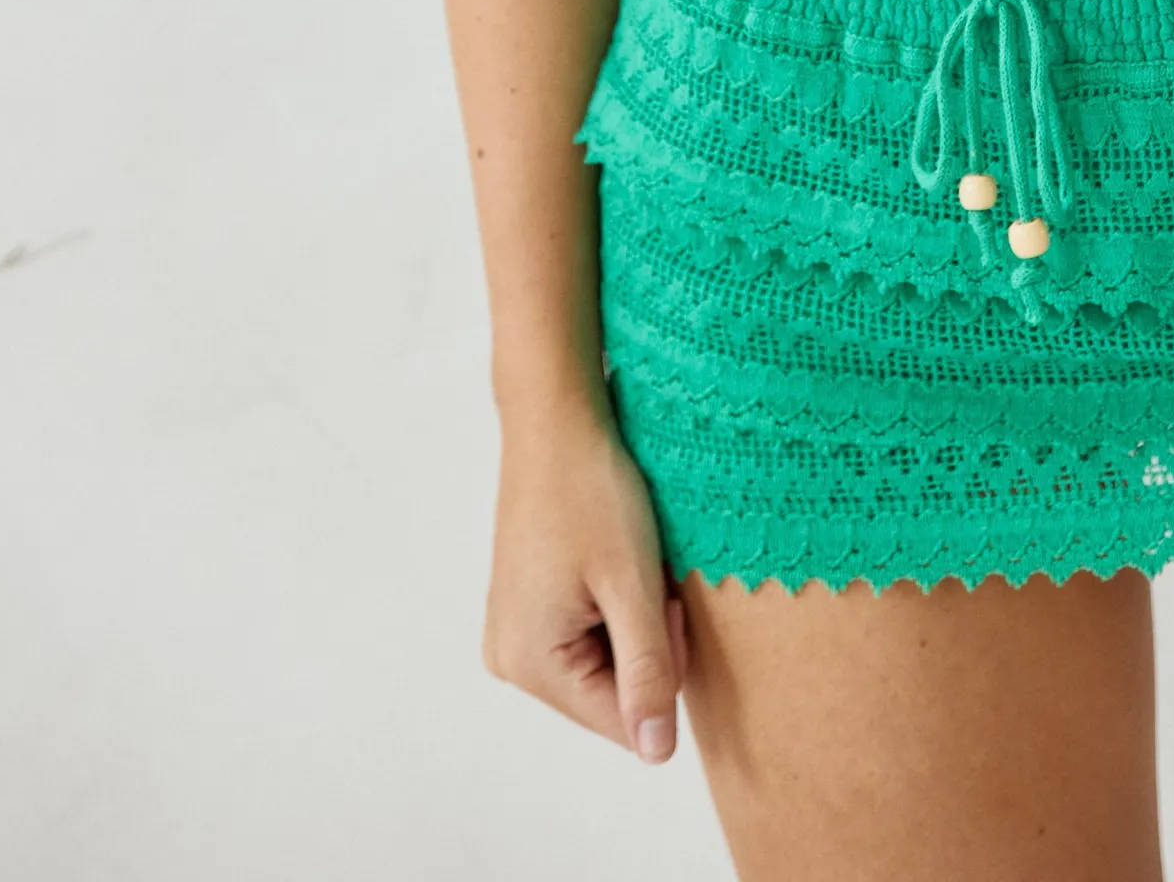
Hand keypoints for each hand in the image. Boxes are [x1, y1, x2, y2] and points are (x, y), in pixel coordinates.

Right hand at [483, 390, 689, 757]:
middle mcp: (510, 659)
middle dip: (647, 642)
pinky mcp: (524, 606)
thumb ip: (647, 674)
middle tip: (648, 578)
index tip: (661, 602)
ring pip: (604, 662)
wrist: (555, 418)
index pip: (622, 720)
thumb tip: (656, 755)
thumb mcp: (632, 585)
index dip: (663, 666)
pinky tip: (608, 560)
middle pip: (611, 694)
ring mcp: (513, 632)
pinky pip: (586, 634)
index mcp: (530, 663)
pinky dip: (612, 604)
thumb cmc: (592, 490)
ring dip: (631, 620)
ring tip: (626, 562)